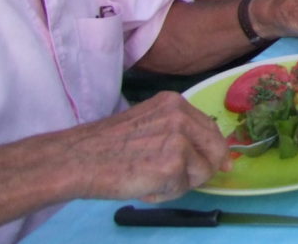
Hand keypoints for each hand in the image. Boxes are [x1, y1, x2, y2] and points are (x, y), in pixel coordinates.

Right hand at [63, 92, 228, 202]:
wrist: (77, 160)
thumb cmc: (106, 147)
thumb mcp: (148, 125)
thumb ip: (180, 134)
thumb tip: (220, 157)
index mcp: (175, 103)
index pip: (210, 128)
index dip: (214, 149)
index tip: (218, 163)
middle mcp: (181, 116)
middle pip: (216, 148)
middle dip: (204, 168)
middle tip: (180, 178)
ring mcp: (179, 138)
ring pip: (202, 171)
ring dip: (180, 183)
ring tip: (150, 180)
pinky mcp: (174, 164)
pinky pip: (183, 188)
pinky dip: (165, 194)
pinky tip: (144, 187)